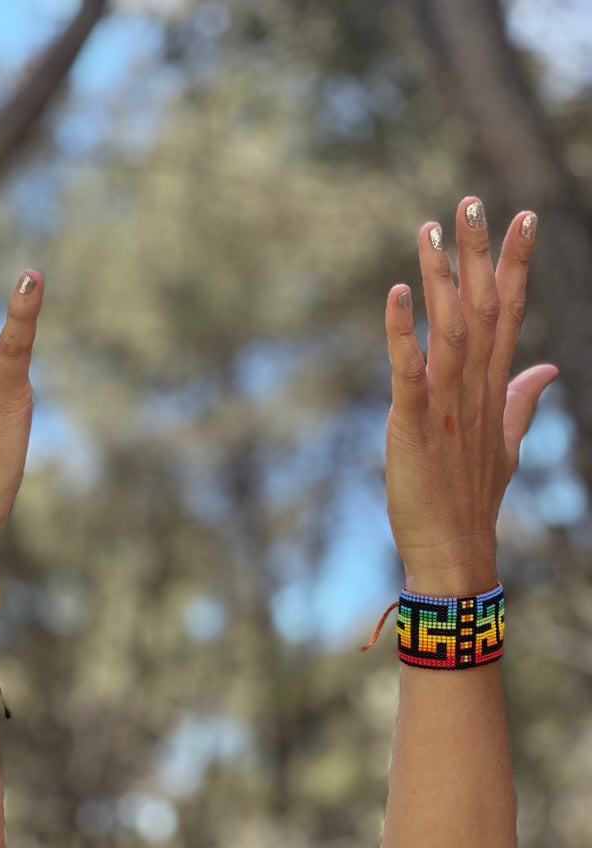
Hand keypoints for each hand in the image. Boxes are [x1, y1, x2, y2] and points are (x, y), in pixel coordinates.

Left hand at [385, 197, 556, 594]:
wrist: (453, 549)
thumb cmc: (472, 496)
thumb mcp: (506, 441)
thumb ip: (524, 399)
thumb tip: (548, 367)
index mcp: (494, 388)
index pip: (510, 314)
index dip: (515, 265)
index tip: (521, 217)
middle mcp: (475, 388)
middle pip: (484, 309)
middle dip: (480, 254)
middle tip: (473, 201)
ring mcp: (447, 404)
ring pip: (450, 328)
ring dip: (441, 278)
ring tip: (431, 228)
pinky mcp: (414, 423)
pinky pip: (409, 371)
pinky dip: (402, 333)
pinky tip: (396, 295)